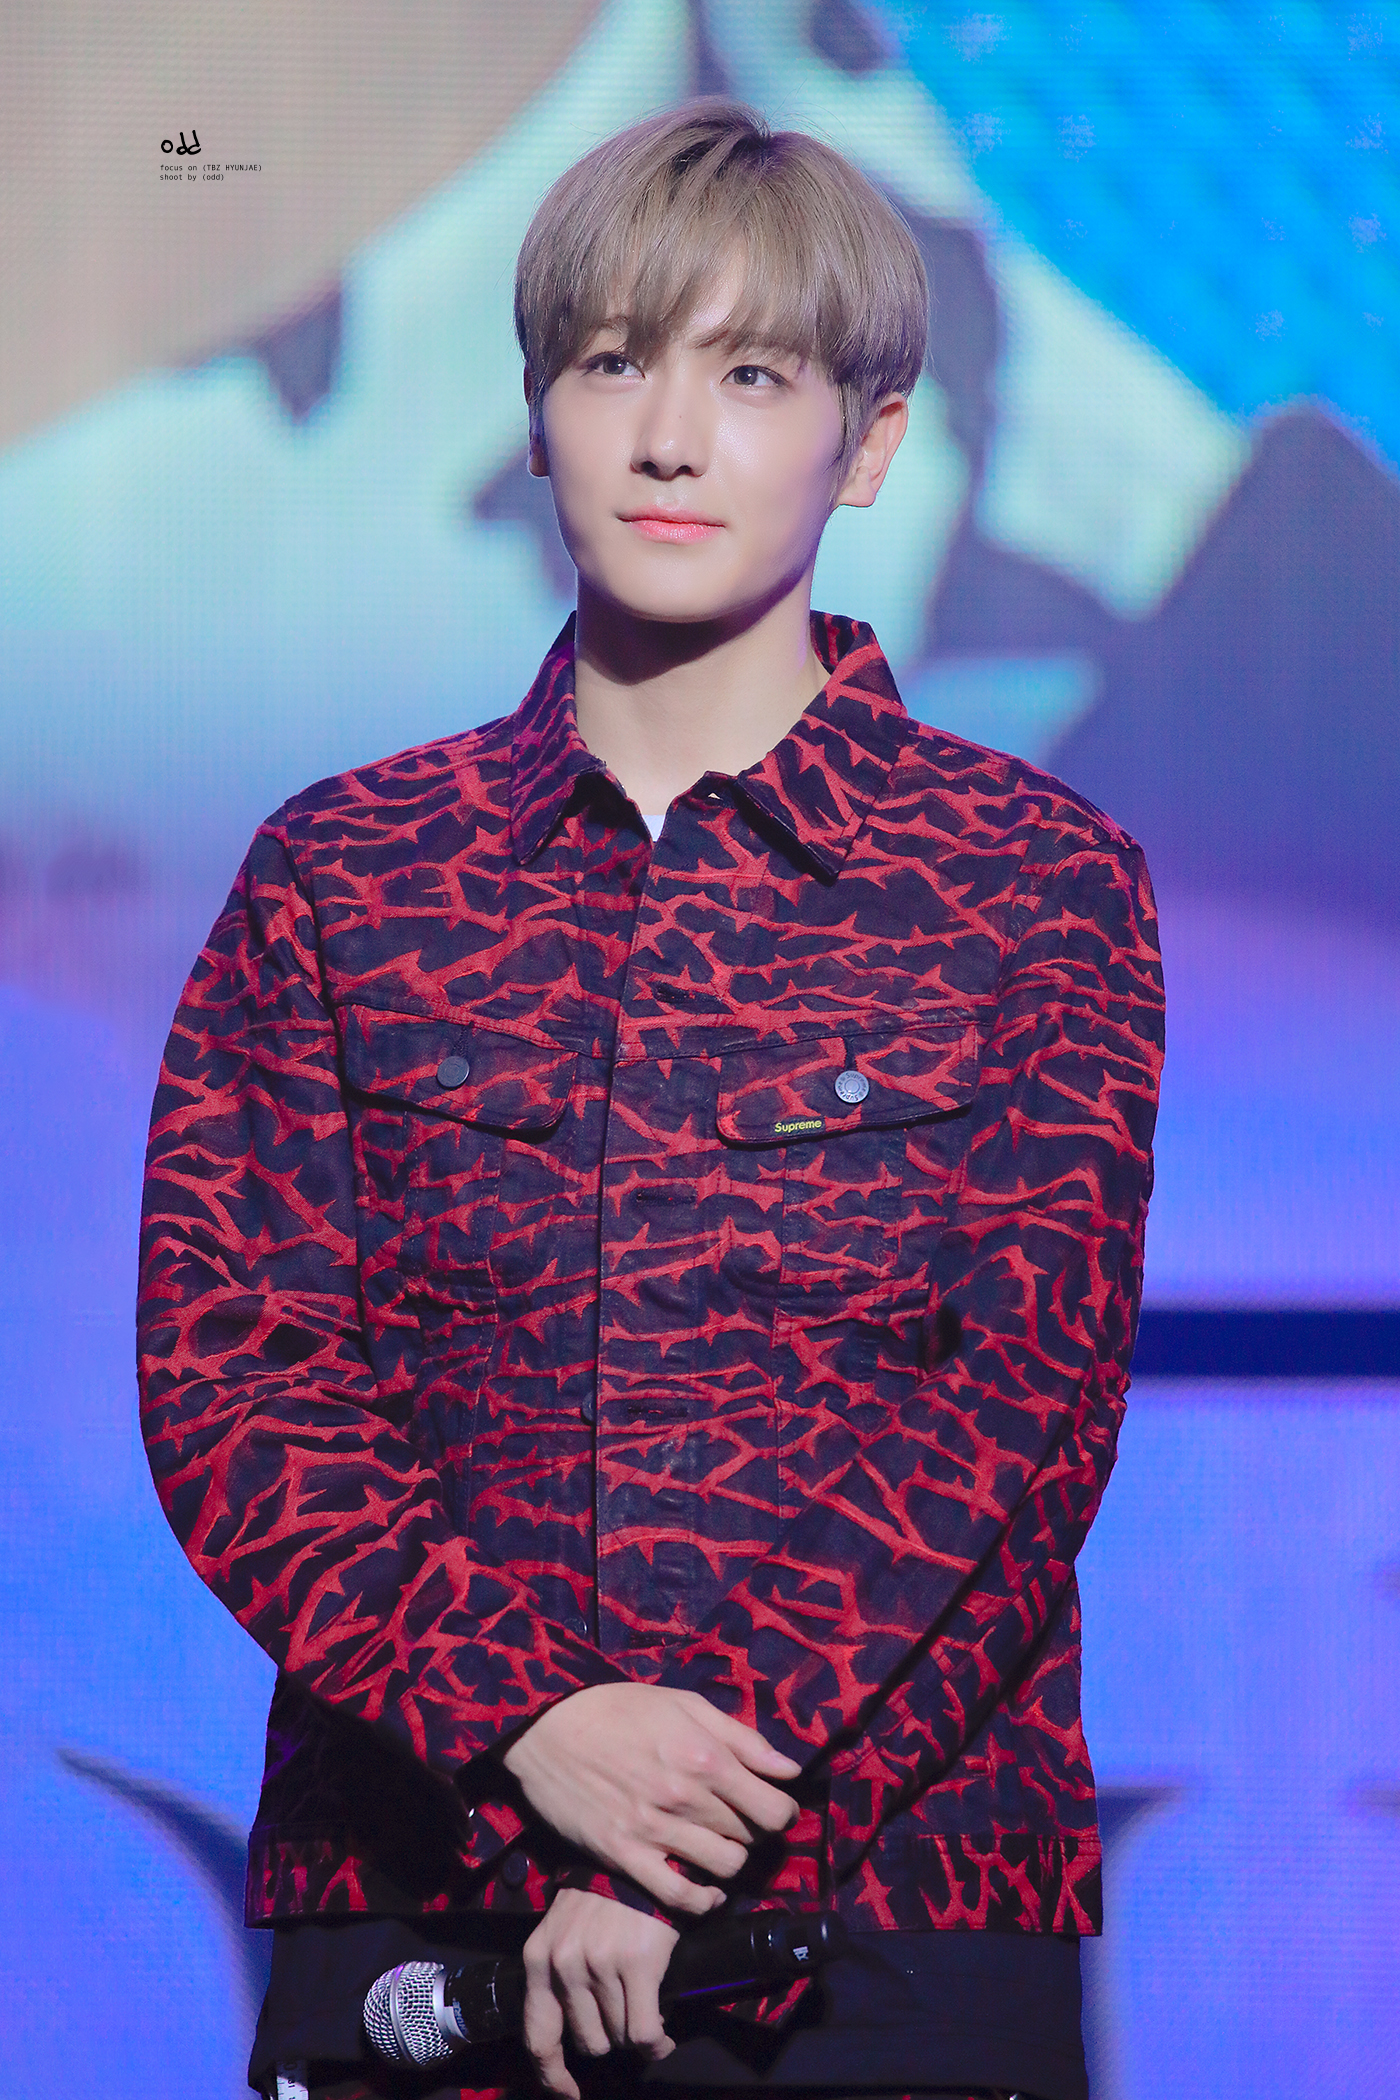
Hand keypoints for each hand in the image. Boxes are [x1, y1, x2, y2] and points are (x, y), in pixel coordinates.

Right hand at [500, 1683, 800, 1914]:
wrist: (547, 1727)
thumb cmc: (619, 1708)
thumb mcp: (685, 1704)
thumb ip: (741, 1737)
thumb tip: (790, 1769)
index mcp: (705, 1756)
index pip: (774, 1808)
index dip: (784, 1813)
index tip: (776, 1809)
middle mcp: (685, 1797)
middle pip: (750, 1837)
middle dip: (754, 1832)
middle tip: (741, 1824)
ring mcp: (654, 1831)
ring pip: (724, 1867)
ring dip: (730, 1861)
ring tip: (719, 1848)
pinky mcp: (624, 1856)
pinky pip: (680, 1897)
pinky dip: (702, 1900)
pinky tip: (705, 1890)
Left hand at [522, 1889, 678, 2099]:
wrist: (641, 1861)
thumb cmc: (603, 1897)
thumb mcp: (563, 1929)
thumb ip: (557, 1975)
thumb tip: (569, 2031)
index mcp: (539, 1958)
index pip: (538, 2036)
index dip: (552, 2075)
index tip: (568, 2093)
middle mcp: (564, 1965)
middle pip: (587, 2041)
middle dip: (609, 2037)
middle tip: (624, 2016)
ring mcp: (600, 1966)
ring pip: (618, 2038)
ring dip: (634, 2034)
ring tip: (645, 2011)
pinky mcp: (637, 1966)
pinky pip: (644, 2033)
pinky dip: (656, 2042)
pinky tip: (662, 2035)